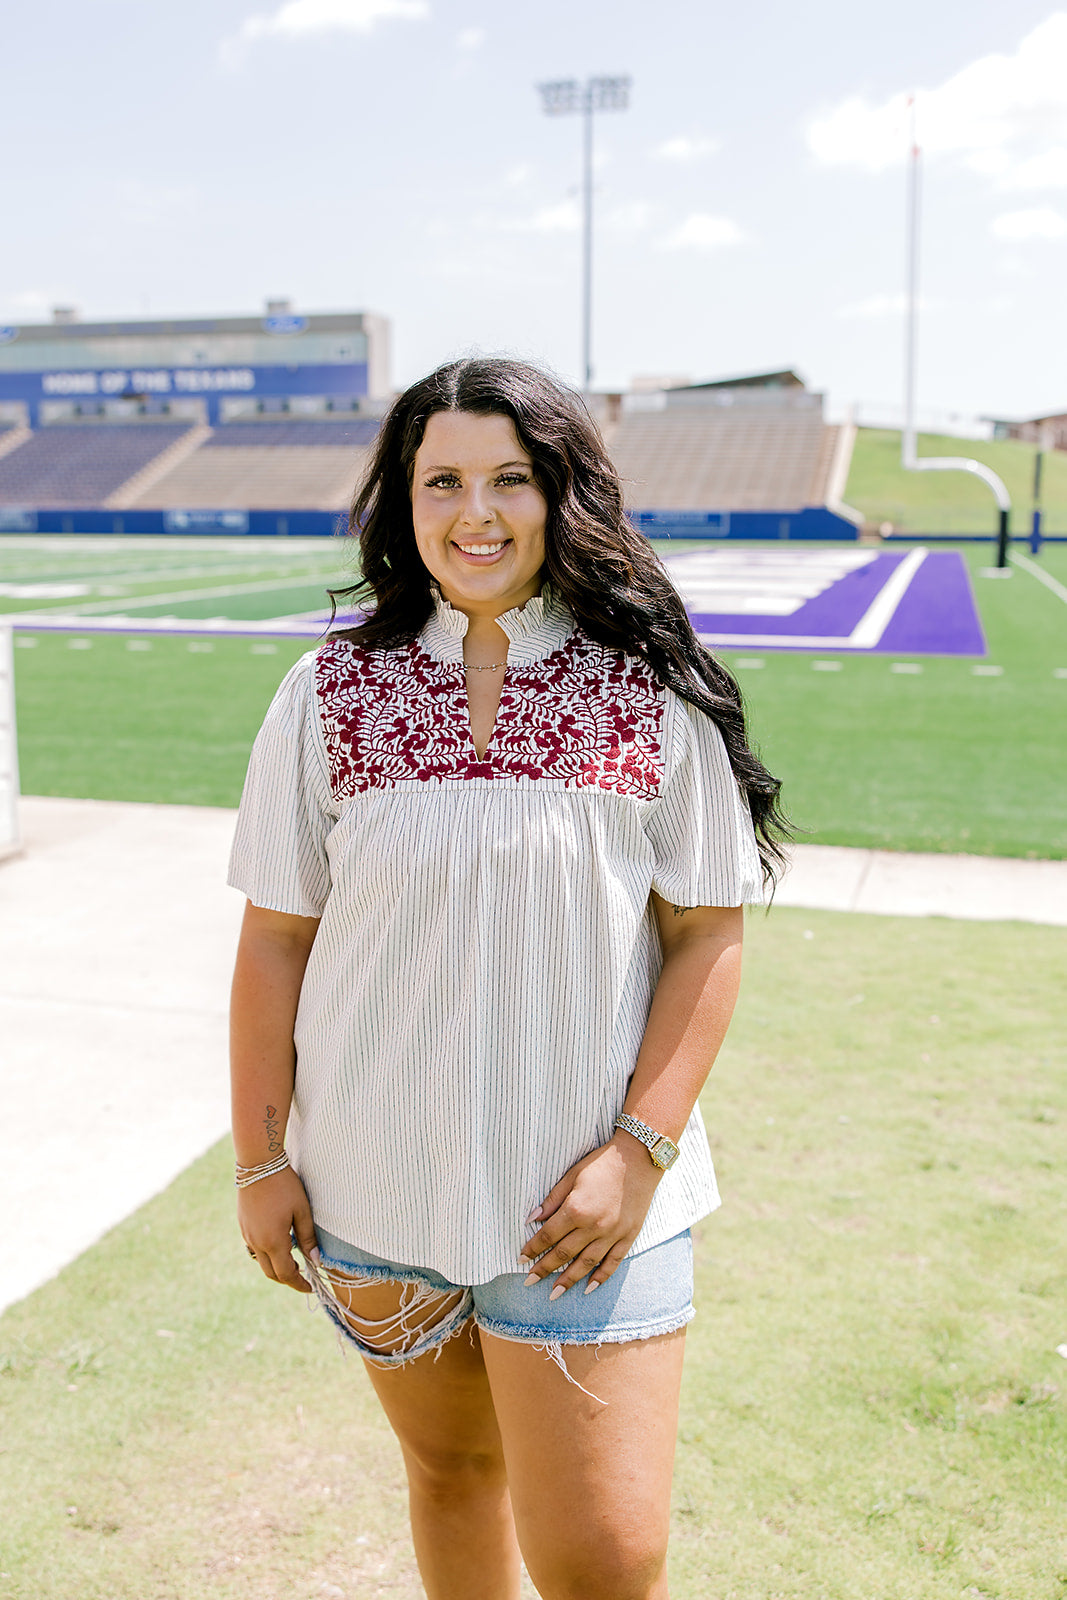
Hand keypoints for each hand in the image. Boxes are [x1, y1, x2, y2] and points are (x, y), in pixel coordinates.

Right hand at [238, 1167, 316, 1292]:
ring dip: (276, 1266)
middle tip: (304, 1276)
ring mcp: (247, 1235)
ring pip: (261, 1262)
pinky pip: (254, 1248)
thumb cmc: (284, 1185)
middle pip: (271, 1273)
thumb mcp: (302, 1210)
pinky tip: (279, 1243)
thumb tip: (316, 1261)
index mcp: (273, 1241)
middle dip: (288, 1279)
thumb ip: (309, 1238)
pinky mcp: (243, 1226)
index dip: (299, 1284)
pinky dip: (267, 1254)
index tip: (311, 1286)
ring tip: (293, 1260)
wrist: (258, 1164)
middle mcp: (257, 1242)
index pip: (286, 1274)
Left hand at [519, 1136, 662, 1298]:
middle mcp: (593, 1226)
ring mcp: (612, 1234)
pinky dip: (601, 1277)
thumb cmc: (602, 1163)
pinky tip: (589, 1288)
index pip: (548, 1235)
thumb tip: (531, 1218)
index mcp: (576, 1209)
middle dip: (544, 1269)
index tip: (521, 1258)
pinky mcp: (628, 1236)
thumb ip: (552, 1199)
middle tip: (529, 1281)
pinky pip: (613, 1262)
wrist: (638, 1158)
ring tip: (554, 1293)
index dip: (533, 1248)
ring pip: (586, 1263)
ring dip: (568, 1280)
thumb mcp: (572, 1175)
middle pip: (564, 1253)